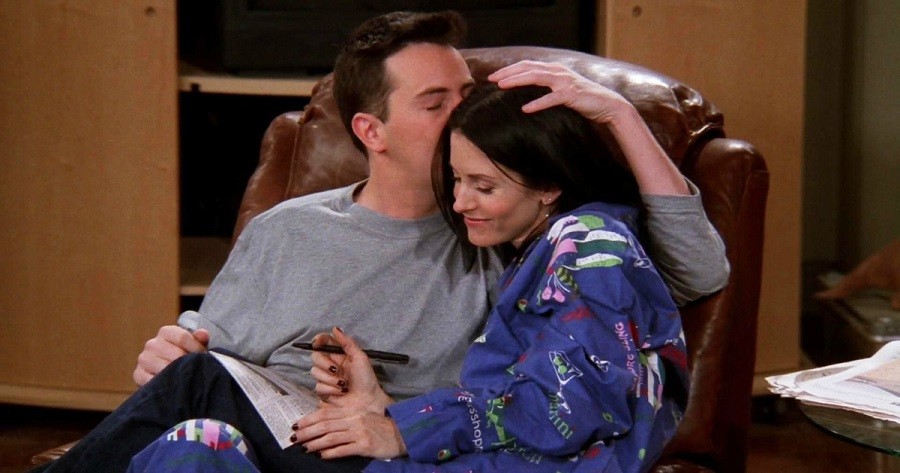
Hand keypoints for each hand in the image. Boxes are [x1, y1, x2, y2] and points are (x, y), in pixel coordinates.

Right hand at [133, 325, 208, 385]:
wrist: (167, 372)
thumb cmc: (184, 355)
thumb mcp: (193, 345)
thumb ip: (199, 339)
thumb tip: (203, 334)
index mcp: (166, 332)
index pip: (182, 337)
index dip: (196, 348)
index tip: (203, 356)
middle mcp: (152, 344)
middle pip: (176, 354)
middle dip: (189, 363)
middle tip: (196, 370)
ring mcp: (144, 359)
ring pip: (165, 368)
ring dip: (178, 375)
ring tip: (186, 378)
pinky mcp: (138, 374)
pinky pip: (153, 380)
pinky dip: (164, 384)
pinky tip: (173, 385)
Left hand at [292, 407, 406, 459]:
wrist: (402, 434)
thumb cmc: (381, 427)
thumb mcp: (363, 418)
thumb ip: (346, 419)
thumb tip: (325, 423)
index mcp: (352, 412)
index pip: (326, 414)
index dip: (309, 419)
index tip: (296, 424)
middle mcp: (354, 420)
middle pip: (325, 425)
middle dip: (307, 431)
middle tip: (293, 437)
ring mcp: (359, 432)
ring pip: (332, 437)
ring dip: (315, 443)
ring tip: (304, 448)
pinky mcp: (365, 445)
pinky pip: (344, 449)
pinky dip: (331, 452)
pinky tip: (322, 455)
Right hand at [309, 327, 392, 412]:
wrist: (367, 401)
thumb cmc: (366, 379)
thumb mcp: (360, 358)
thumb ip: (347, 342)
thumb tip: (334, 328)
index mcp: (340, 354)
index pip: (324, 342)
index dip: (318, 340)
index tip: (318, 343)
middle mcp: (331, 364)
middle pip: (315, 356)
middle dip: (325, 363)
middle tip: (337, 370)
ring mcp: (327, 377)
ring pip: (315, 372)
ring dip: (329, 378)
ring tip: (343, 385)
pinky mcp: (324, 390)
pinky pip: (318, 386)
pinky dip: (330, 389)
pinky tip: (340, 392)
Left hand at [488, 60, 632, 124]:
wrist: (608, 105)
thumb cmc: (583, 99)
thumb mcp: (563, 89)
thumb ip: (548, 86)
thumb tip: (528, 93)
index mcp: (555, 69)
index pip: (528, 65)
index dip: (510, 69)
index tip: (494, 75)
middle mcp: (558, 71)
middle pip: (528, 68)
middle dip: (508, 72)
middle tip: (491, 78)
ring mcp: (565, 81)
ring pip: (536, 77)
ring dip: (517, 81)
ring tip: (502, 86)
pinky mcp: (571, 94)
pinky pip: (551, 98)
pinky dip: (537, 103)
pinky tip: (525, 109)